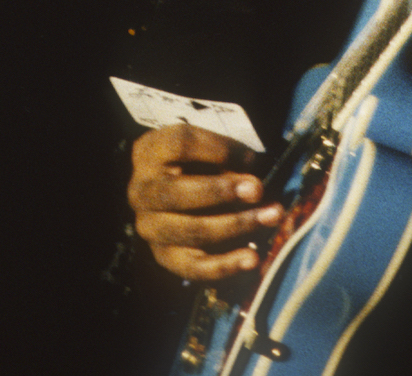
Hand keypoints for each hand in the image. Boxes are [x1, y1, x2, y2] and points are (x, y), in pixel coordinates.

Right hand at [127, 123, 280, 280]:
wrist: (177, 187)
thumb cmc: (200, 160)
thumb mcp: (210, 148)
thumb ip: (229, 158)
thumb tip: (255, 182)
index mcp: (151, 152)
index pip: (181, 145)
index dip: (219, 150)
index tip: (251, 157)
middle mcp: (141, 191)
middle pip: (176, 193)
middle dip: (221, 192)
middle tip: (258, 189)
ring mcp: (150, 227)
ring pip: (189, 231)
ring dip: (234, 226)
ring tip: (270, 217)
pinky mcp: (164, 256)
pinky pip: (192, 267)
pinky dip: (224, 265)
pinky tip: (251, 259)